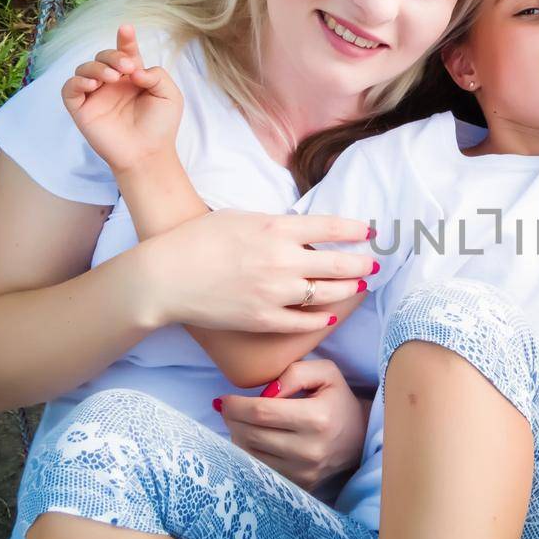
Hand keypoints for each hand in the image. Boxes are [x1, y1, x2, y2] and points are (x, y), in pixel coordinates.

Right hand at [61, 24, 183, 173]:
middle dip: (113, 55)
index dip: (125, 39)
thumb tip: (134, 69)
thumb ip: (156, 75)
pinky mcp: (81, 109)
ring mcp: (96, 95)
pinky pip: (69, 89)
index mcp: (132, 77)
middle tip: (126, 68)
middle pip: (103, 56)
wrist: (148, 153)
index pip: (125, 52)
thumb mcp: (169, 95)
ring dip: (97, 67)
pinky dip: (78, 82)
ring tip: (112, 78)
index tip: (127, 29)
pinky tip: (93, 86)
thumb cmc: (160, 126)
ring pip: (85, 68)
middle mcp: (112, 83)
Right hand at [140, 208, 374, 331]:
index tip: (368, 232)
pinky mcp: (265, 319)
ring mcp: (275, 292)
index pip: (332, 227)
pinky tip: (331, 313)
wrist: (166, 277)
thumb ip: (274, 224)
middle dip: (362, 264)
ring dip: (349, 289)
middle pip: (340, 263)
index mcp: (276, 228)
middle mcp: (282, 259)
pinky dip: (323, 317)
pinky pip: (306, 321)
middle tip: (373, 263)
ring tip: (358, 286)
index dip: (356, 230)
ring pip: (329, 293)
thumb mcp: (240, 217)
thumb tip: (301, 230)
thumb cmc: (197, 240)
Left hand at [217, 358, 367, 490]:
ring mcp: (304, 472)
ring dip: (238, 436)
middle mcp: (310, 450)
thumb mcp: (326, 373)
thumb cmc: (337, 400)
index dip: (236, 405)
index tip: (224, 399)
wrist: (360, 438)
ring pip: (250, 454)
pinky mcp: (300, 485)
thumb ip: (295, 372)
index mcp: (317, 419)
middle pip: (251, 434)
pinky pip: (260, 469)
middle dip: (232, 419)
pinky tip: (254, 439)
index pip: (261, 412)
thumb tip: (266, 391)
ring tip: (242, 422)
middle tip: (229, 408)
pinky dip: (249, 453)